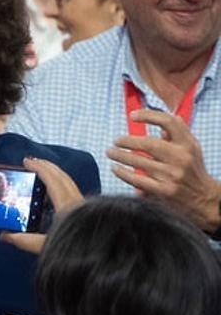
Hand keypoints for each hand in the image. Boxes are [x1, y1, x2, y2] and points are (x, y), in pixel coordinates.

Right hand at [0, 158, 83, 254]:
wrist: (101, 260)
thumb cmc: (77, 251)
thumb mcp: (45, 246)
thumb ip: (25, 241)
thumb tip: (5, 236)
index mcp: (66, 206)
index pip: (52, 180)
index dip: (39, 168)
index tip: (27, 161)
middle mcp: (77, 202)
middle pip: (62, 176)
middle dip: (47, 166)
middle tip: (33, 162)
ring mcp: (84, 206)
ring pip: (69, 182)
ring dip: (55, 174)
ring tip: (42, 172)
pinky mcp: (88, 211)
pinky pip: (73, 191)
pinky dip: (62, 185)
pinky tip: (56, 192)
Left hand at [107, 109, 220, 231]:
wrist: (205, 200)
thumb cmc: (192, 170)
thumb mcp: (192, 148)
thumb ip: (179, 133)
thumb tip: (164, 122)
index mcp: (187, 144)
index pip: (168, 122)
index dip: (148, 115)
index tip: (132, 115)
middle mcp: (181, 158)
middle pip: (148, 143)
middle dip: (127, 141)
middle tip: (115, 141)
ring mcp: (172, 175)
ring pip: (139, 162)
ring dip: (120, 156)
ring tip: (110, 152)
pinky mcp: (164, 191)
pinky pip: (138, 180)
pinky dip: (123, 174)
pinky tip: (115, 168)